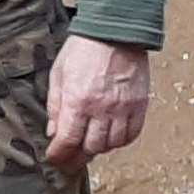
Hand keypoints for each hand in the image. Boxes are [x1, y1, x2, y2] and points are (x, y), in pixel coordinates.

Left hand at [45, 34, 153, 170]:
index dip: (60, 155)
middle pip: (92, 147)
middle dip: (78, 156)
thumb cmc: (82, 51)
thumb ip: (55, 106)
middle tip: (70, 159)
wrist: (115, 33)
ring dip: (99, 149)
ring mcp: (124, 108)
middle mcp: (102, 109)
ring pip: (113, 144)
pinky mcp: (140, 105)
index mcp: (78, 100)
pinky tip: (112, 138)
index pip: (68, 140)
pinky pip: (132, 134)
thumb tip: (53, 132)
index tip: (55, 159)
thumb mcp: (58, 75)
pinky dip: (121, 141)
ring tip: (89, 146)